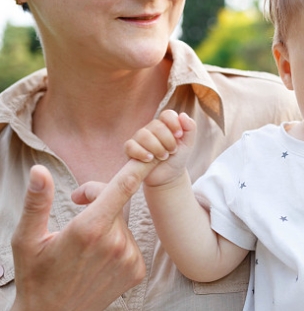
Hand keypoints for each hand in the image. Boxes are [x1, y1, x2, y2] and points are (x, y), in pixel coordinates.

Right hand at [11, 160, 158, 310]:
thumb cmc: (36, 275)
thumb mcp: (27, 239)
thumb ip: (37, 202)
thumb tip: (39, 170)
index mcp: (89, 229)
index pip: (122, 187)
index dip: (139, 166)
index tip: (154, 151)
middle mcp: (114, 242)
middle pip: (117, 202)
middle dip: (100, 199)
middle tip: (77, 205)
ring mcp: (128, 258)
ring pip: (123, 224)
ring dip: (108, 225)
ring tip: (84, 246)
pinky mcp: (137, 271)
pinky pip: (130, 243)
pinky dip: (117, 244)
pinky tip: (98, 259)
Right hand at [123, 110, 195, 187]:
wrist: (168, 176)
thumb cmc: (178, 158)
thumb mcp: (188, 143)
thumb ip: (190, 128)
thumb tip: (183, 115)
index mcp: (166, 124)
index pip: (167, 114)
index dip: (174, 123)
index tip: (179, 136)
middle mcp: (151, 128)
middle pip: (157, 126)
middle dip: (168, 140)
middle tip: (172, 151)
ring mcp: (139, 138)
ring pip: (144, 135)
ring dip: (157, 147)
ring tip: (163, 157)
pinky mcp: (130, 149)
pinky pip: (130, 145)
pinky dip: (141, 152)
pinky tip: (150, 159)